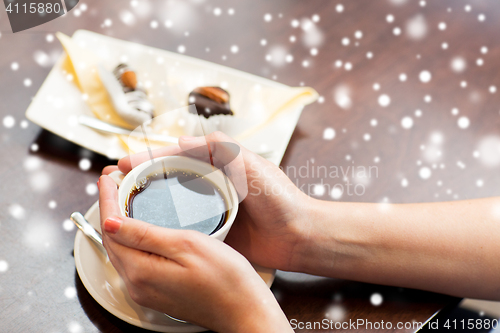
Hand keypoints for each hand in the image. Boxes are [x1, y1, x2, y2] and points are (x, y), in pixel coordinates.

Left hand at [98, 175, 291, 331]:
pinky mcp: (157, 294)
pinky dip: (132, 241)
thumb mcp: (187, 246)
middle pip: (112, 241)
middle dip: (110, 210)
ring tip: (125, 200)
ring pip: (122, 252)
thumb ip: (145, 235)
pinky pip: (135, 263)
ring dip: (120, 225)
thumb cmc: (226, 279)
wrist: (245, 312)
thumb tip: (110, 221)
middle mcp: (137, 285)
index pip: (110, 229)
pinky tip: (143, 228)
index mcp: (141, 271)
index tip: (107, 177)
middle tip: (115, 183)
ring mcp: (146, 292)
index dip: (107, 199)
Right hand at [103, 132, 312, 270]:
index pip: (177, 158)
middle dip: (142, 178)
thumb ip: (222, 148)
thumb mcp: (252, 164)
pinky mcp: (213, 233)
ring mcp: (210, 210)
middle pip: (169, 179)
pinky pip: (184, 228)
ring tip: (120, 206)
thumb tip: (181, 140)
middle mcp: (211, 186)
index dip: (150, 158)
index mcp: (219, 166)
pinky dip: (164, 226)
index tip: (125, 161)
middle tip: (114, 182)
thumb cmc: (280, 198)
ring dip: (147, 203)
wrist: (299, 236)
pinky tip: (145, 230)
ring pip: (172, 203)